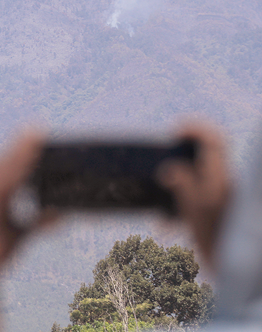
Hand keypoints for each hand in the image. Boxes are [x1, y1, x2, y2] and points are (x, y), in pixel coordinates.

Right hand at [0, 130, 58, 331]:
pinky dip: (13, 171)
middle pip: (6, 162)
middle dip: (21, 146)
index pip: (10, 167)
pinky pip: (2, 184)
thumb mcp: (21, 234)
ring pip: (3, 168)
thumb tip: (63, 214)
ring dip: (18, 152)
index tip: (36, 138)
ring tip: (34, 137)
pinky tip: (26, 161)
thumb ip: (40, 222)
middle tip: (38, 130)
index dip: (22, 152)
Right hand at [159, 122, 231, 268]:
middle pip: (204, 156)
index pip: (214, 139)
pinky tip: (166, 225)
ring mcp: (222, 197)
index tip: (173, 133)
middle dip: (180, 159)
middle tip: (162, 165)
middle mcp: (225, 183)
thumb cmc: (218, 239)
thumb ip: (182, 182)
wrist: (234, 267)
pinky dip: (180, 207)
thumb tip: (171, 168)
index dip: (194, 129)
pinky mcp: (217, 212)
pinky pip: (197, 199)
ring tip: (161, 207)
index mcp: (221, 176)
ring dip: (177, 187)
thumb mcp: (194, 209)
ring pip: (197, 179)